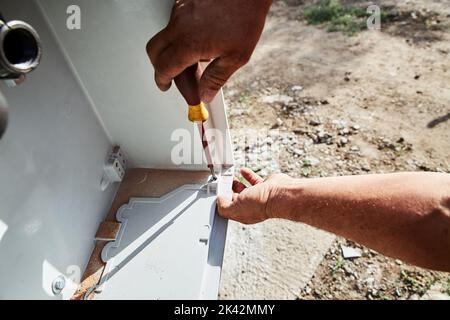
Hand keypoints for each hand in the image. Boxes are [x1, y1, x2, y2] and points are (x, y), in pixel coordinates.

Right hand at [146, 0, 271, 102]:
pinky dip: (180, 36)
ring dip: (173, 51)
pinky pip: (173, 23)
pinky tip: (199, 40)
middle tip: (173, 77)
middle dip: (160, 67)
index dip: (163, 81)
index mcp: (188, 44)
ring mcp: (179, 11)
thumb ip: (216, 79)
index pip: (164, 68)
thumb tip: (205, 94)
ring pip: (165, 37)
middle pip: (155, 51)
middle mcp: (178, 26)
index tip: (165, 85)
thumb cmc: (245, 16)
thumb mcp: (235, 57)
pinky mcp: (183, 1)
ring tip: (197, 59)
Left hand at [217, 168, 292, 223]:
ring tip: (230, 177)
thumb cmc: (261, 203)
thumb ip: (224, 206)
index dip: (222, 200)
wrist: (279, 194)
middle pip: (236, 198)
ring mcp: (258, 196)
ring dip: (236, 183)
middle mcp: (251, 206)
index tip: (217, 191)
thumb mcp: (235, 208)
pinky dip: (247, 175)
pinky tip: (243, 170)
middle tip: (222, 183)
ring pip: (245, 188)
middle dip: (228, 191)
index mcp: (243, 213)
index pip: (229, 207)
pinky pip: (254, 179)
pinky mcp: (264, 186)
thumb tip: (219, 200)